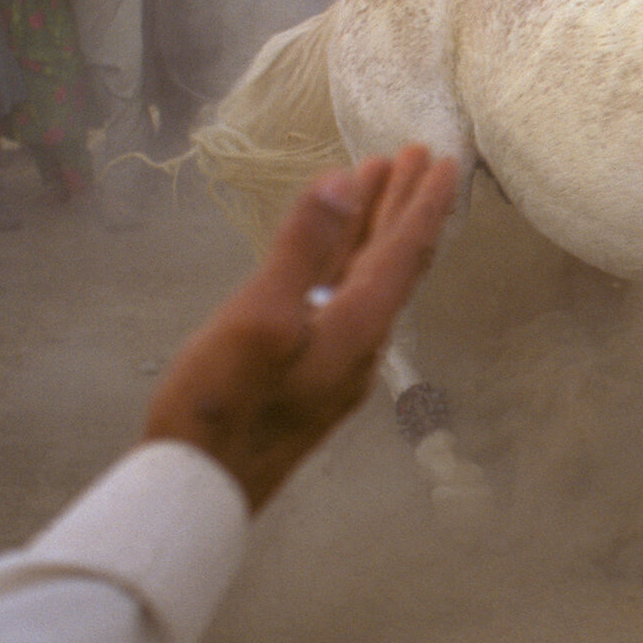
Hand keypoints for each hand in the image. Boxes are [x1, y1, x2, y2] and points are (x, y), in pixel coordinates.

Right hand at [141, 147, 459, 512]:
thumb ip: (303, 248)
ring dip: (371, 230)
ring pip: (364, 280)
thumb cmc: (223, 404)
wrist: (200, 488)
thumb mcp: (260, 316)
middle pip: (392, 262)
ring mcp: (333, 361)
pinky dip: (342, 261)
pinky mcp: (306, 373)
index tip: (442, 159)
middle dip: (401, 207)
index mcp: (358, 327)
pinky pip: (339, 299)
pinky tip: (331, 253)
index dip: (422, 203)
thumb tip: (343, 181)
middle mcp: (359, 344)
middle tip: (414, 155)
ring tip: (372, 182)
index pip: (403, 252)